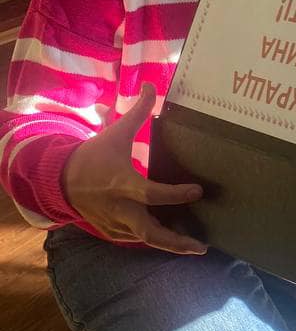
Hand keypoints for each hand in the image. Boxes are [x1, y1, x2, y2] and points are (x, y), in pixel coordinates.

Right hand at [62, 84, 206, 254]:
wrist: (60, 180)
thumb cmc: (94, 155)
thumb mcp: (116, 132)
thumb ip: (138, 112)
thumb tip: (152, 83)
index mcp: (121, 182)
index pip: (151, 193)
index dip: (175, 194)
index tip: (198, 191)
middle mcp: (119, 207)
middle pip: (149, 232)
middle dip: (175, 243)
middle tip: (201, 247)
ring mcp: (114, 223)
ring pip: (145, 240)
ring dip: (169, 244)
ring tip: (194, 246)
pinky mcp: (112, 232)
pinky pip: (136, 240)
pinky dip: (155, 241)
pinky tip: (175, 241)